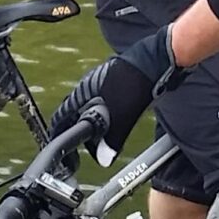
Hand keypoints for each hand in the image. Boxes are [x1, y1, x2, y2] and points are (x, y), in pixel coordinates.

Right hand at [50, 27, 178, 164]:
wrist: (159, 58)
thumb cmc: (138, 82)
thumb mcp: (124, 116)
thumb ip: (112, 139)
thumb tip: (104, 160)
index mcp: (85, 90)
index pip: (63, 113)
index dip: (59, 130)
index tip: (58, 142)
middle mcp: (90, 83)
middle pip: (76, 110)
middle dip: (76, 128)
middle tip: (81, 145)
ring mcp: (104, 80)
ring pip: (91, 105)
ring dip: (92, 121)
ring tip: (98, 137)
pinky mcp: (118, 80)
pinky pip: (104, 101)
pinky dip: (105, 113)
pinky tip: (114, 121)